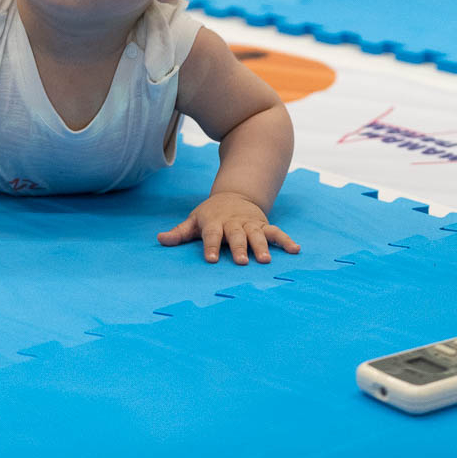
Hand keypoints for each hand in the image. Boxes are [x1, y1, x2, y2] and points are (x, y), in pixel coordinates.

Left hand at [157, 192, 299, 264]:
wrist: (235, 195)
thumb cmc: (211, 214)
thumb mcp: (194, 220)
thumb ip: (179, 232)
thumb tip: (160, 240)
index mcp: (215, 223)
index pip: (211, 235)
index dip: (210, 247)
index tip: (210, 260)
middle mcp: (234, 224)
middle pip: (236, 236)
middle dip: (239, 248)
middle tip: (242, 262)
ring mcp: (250, 224)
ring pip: (257, 234)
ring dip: (262, 246)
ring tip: (266, 260)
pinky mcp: (264, 225)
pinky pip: (276, 232)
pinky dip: (286, 240)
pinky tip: (296, 250)